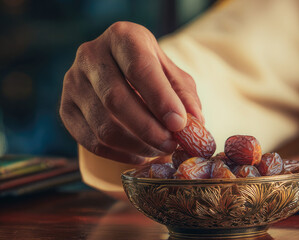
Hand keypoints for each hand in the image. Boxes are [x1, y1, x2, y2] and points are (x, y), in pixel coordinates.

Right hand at [60, 21, 202, 163]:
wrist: (120, 72)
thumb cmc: (154, 74)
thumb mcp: (175, 76)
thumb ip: (185, 97)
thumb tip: (194, 123)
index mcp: (122, 37)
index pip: (138, 68)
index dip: (160, 98)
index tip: (179, 123)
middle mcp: (91, 54)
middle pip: (116, 100)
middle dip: (149, 129)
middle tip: (172, 144)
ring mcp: (73, 82)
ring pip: (103, 125)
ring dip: (137, 145)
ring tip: (160, 149)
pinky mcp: (65, 109)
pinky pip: (91, 142)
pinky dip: (120, 155)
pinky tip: (141, 154)